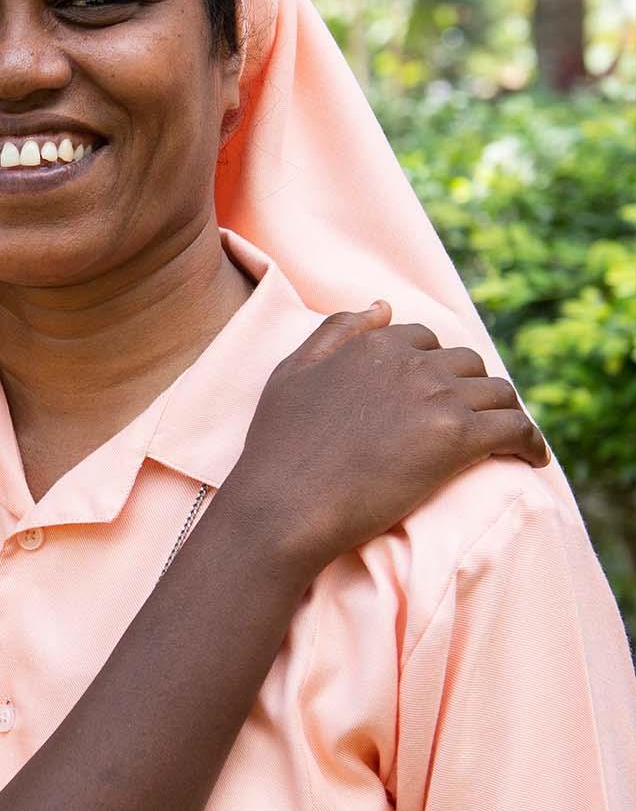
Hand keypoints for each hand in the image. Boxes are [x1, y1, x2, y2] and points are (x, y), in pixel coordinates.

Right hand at [229, 301, 548, 574]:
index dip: (431, 367)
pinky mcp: (458, 438)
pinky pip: (517, 429)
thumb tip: (385, 305)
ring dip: (504, 412)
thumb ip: (337, 333)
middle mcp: (409, 362)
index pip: (423, 339)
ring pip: (498, 392)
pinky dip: (531, 443)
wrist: (284, 505)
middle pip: (466, 363)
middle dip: (470, 387)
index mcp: (372, 345)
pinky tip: (531, 459)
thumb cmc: (279, 447)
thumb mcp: (291, 373)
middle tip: (468, 421)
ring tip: (504, 439)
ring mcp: (436, 398)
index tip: (433, 395)